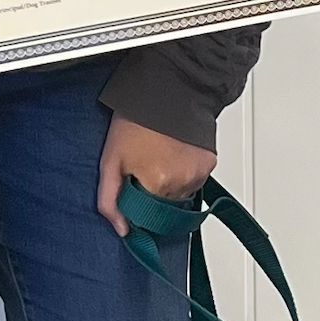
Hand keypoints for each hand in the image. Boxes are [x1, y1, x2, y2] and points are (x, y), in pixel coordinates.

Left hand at [97, 116, 214, 236]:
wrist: (165, 90)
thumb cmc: (135, 120)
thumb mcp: (110, 159)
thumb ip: (110, 200)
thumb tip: (122, 230)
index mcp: (156, 184)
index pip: (145, 216)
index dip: (135, 201)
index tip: (131, 183)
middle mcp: (181, 182)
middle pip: (163, 206)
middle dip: (152, 192)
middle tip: (143, 165)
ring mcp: (198, 174)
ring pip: (180, 195)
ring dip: (169, 184)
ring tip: (158, 156)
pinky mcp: (209, 164)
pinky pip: (195, 180)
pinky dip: (184, 173)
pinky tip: (174, 153)